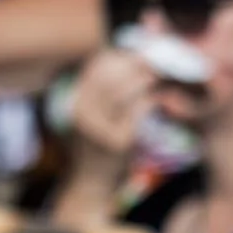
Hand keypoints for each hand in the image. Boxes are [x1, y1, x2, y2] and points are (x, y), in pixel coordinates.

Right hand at [68, 47, 157, 166]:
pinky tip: (158, 99)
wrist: (91, 182)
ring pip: (124, 93)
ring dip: (144, 81)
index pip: (94, 69)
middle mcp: (83, 114)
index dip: (115, 56)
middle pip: (110, 77)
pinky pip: (137, 113)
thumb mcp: (89, 117)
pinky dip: (150, 102)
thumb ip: (97, 94)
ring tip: (157, 76)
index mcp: (74, 103)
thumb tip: (112, 60)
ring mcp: (99, 128)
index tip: (132, 51)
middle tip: (152, 60)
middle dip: (133, 65)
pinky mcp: (118, 141)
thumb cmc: (94, 146)